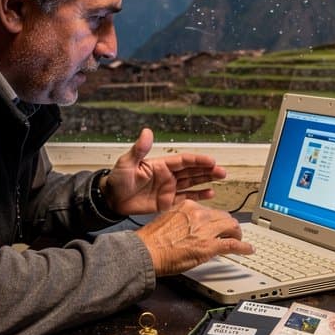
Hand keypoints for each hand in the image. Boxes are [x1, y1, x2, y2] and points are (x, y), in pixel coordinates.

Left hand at [105, 128, 226, 214]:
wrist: (112, 200)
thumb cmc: (117, 179)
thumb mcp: (127, 163)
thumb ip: (139, 149)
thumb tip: (147, 132)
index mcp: (161, 165)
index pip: (183, 161)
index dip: (197, 161)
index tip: (211, 160)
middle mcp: (168, 176)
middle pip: (192, 171)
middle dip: (207, 170)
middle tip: (222, 171)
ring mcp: (169, 189)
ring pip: (192, 183)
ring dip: (206, 180)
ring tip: (220, 178)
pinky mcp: (167, 202)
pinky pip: (186, 198)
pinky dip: (198, 196)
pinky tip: (210, 193)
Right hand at [135, 200, 254, 275]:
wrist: (147, 252)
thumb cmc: (152, 241)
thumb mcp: (168, 220)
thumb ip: (182, 220)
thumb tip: (189, 228)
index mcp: (188, 206)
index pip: (210, 210)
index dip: (217, 220)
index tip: (218, 224)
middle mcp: (199, 214)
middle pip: (224, 217)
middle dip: (230, 226)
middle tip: (232, 233)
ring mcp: (206, 230)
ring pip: (232, 227)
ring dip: (237, 234)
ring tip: (240, 240)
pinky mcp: (210, 245)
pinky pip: (233, 244)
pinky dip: (243, 247)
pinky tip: (248, 249)